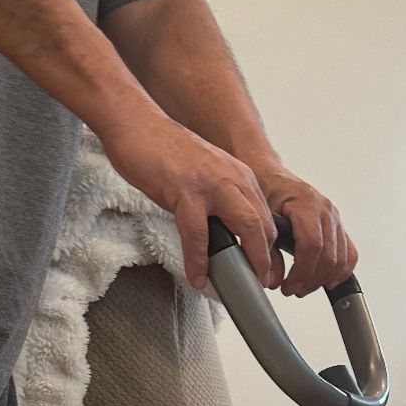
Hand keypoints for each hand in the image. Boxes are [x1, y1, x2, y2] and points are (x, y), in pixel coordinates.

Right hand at [98, 111, 275, 289]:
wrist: (134, 122)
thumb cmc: (164, 152)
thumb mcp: (206, 176)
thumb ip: (220, 202)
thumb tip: (224, 237)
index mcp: (240, 177)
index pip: (267, 218)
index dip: (270, 249)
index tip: (268, 271)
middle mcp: (233, 178)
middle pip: (264, 225)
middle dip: (267, 259)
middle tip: (263, 284)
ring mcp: (211, 184)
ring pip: (245, 226)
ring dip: (248, 260)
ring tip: (243, 283)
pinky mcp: (185, 190)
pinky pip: (198, 233)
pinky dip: (199, 259)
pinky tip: (197, 276)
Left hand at [254, 164, 357, 296]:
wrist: (272, 177)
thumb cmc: (264, 191)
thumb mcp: (259, 215)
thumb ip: (266, 246)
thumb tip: (272, 277)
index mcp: (306, 202)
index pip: (312, 245)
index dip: (302, 272)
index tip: (289, 286)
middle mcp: (325, 209)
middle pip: (329, 256)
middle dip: (311, 279)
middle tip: (293, 289)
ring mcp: (335, 217)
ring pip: (341, 258)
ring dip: (323, 279)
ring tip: (304, 286)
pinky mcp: (339, 226)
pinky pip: (350, 253)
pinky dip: (342, 271)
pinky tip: (328, 281)